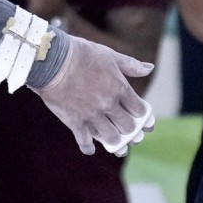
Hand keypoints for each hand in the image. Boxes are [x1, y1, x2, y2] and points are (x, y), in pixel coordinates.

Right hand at [33, 34, 153, 155]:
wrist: (52, 60)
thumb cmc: (81, 53)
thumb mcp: (109, 55)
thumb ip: (130, 65)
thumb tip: (149, 68)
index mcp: (120, 88)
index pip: (139, 110)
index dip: (143, 117)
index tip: (144, 120)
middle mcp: (108, 104)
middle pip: (127, 126)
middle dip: (131, 131)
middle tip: (131, 134)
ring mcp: (92, 115)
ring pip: (110, 137)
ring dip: (116, 143)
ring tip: (117, 145)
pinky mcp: (75, 121)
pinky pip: (84, 141)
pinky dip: (88, 147)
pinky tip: (91, 149)